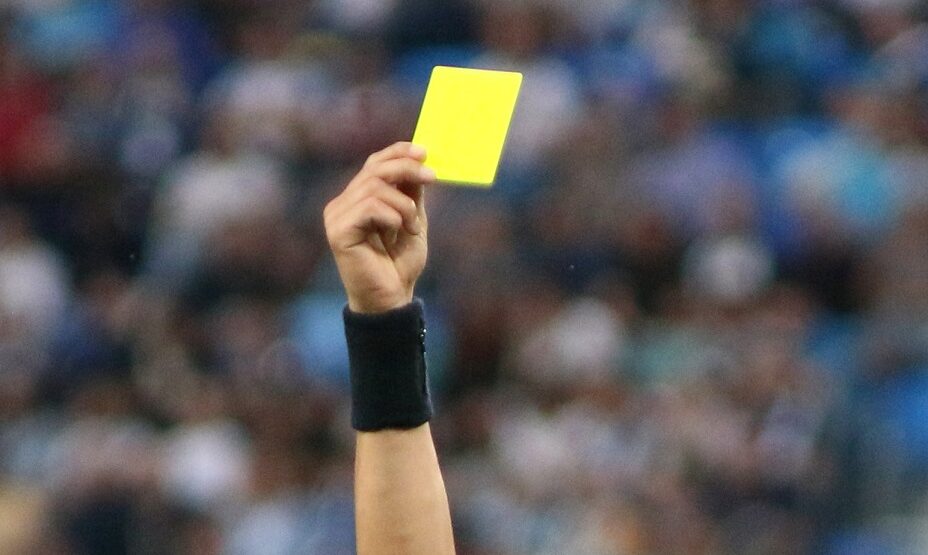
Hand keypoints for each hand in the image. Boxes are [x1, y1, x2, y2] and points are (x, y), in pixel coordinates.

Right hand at [324, 142, 435, 312]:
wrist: (392, 298)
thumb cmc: (400, 263)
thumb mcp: (412, 219)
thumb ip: (411, 192)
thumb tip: (420, 159)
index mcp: (358, 199)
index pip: (374, 163)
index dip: (397, 152)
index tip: (423, 151)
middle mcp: (343, 204)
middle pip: (374, 169)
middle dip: (407, 168)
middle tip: (432, 177)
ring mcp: (337, 217)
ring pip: (375, 187)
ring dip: (403, 204)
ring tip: (412, 226)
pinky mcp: (338, 232)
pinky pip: (369, 207)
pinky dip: (392, 215)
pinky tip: (398, 231)